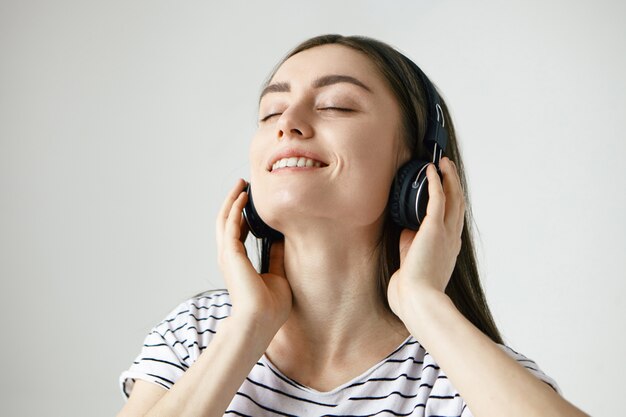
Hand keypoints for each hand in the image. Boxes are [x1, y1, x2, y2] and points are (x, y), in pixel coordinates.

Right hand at [216, 178, 292, 333]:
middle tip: (243, 185)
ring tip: (241, 184)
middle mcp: (230, 258)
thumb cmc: (271, 307)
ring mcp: (228, 255)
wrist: (261, 321)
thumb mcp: (279, 275)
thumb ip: (277, 256)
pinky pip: (230, 224)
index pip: (239, 233)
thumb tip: (282, 238)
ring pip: (225, 219)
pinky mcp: (230, 253)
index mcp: (240, 264)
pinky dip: (235, 208)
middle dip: (234, 202)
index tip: (253, 203)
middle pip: (227, 222)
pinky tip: (243, 196)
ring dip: (232, 200)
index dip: (244, 216)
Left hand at [387, 157, 465, 320]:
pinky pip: (438, 198)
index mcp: (449, 249)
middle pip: (459, 204)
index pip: (454, 220)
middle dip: (454, 183)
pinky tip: (430, 170)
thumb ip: (410, 246)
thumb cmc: (412, 291)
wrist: (417, 301)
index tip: (446, 189)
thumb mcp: (412, 265)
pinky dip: (435, 181)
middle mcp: (452, 239)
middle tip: (447, 167)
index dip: (453, 201)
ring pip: (453, 197)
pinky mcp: (434, 229)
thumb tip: (405, 230)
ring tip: (443, 162)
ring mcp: (446, 233)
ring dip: (449, 177)